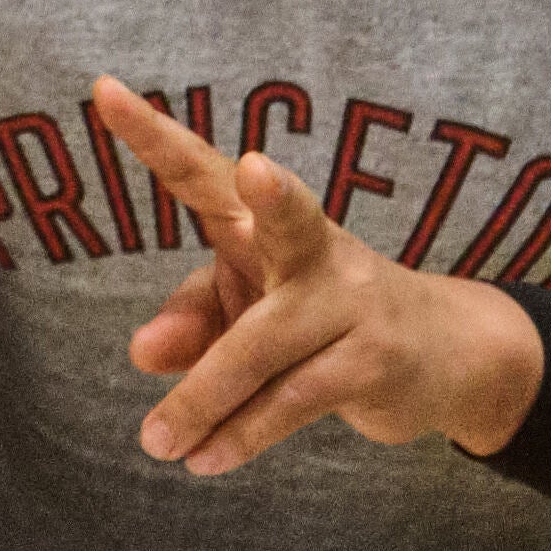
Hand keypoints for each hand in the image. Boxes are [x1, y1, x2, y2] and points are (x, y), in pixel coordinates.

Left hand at [96, 78, 547, 470]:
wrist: (447, 352)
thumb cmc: (319, 312)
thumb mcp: (250, 305)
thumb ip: (194, 320)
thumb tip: (143, 354)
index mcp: (265, 220)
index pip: (204, 171)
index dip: (154, 134)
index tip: (103, 92)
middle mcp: (313, 247)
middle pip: (290, 216)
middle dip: (274, 193)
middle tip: (253, 173)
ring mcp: (350, 304)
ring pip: (264, 348)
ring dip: (204, 400)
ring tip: (157, 442)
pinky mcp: (372, 362)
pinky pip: (292, 400)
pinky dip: (242, 433)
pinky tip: (205, 459)